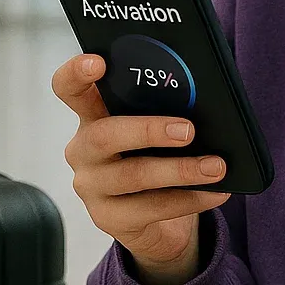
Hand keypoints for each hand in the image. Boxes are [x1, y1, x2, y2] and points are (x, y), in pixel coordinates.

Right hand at [53, 54, 229, 284]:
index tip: (99, 62)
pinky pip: (152, 208)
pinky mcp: (108, 219)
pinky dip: (190, 198)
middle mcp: (84, 150)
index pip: (69, 89)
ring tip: (216, 166)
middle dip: (149, 130)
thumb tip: (207, 98)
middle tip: (189, 130)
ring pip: (133, 175)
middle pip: (104, 135)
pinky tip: (215, 191)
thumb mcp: (156, 129)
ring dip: (181, 170)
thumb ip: (165, 109)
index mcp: (92, 116)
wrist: (157, 222)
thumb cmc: (158, 158)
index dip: (76, 74)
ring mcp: (92, 187)